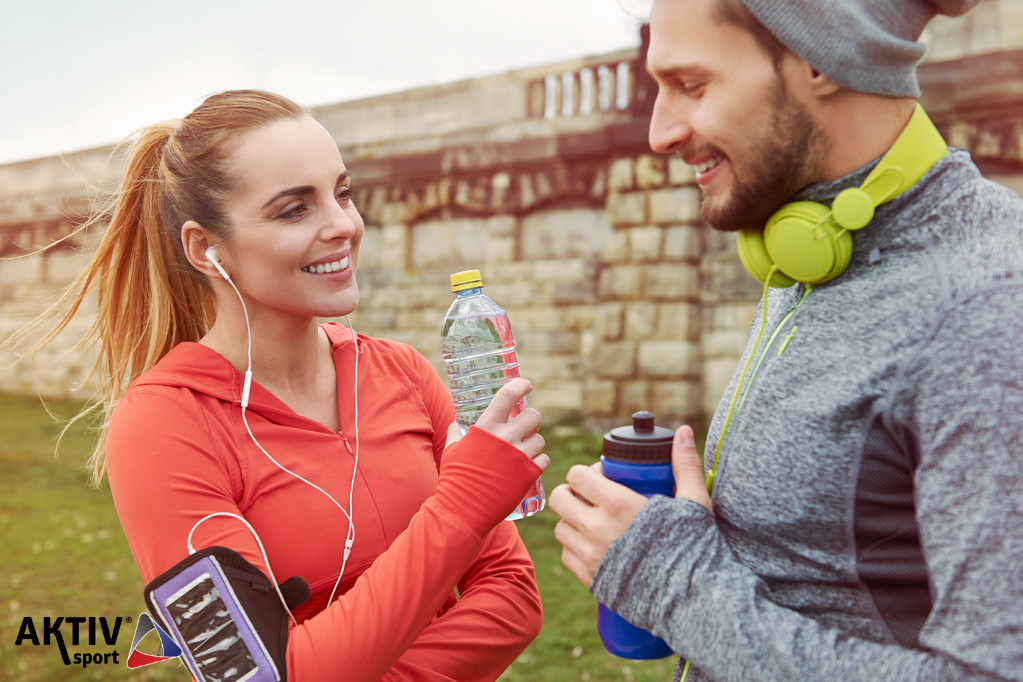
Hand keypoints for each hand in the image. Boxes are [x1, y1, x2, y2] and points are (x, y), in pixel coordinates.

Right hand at [445, 378, 548, 471]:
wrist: (463, 509)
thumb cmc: (455, 478)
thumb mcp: (451, 449)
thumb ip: (456, 432)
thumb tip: (457, 423)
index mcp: (487, 426)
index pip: (509, 394)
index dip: (521, 385)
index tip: (526, 384)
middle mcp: (506, 437)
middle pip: (534, 416)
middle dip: (531, 421)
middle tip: (524, 428)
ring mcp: (520, 455)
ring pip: (540, 439)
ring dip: (534, 443)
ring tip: (523, 451)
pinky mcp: (529, 474)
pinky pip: (544, 459)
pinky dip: (539, 461)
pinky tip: (529, 465)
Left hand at [550, 425, 711, 585]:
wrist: (692, 600)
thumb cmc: (695, 548)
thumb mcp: (694, 502)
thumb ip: (685, 465)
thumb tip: (683, 431)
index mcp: (618, 504)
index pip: (577, 475)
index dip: (586, 472)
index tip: (601, 477)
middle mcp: (596, 528)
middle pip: (561, 498)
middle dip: (572, 493)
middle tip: (590, 497)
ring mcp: (590, 555)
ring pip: (560, 528)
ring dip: (572, 521)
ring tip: (592, 521)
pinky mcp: (590, 579)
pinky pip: (566, 556)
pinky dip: (574, 548)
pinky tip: (592, 546)